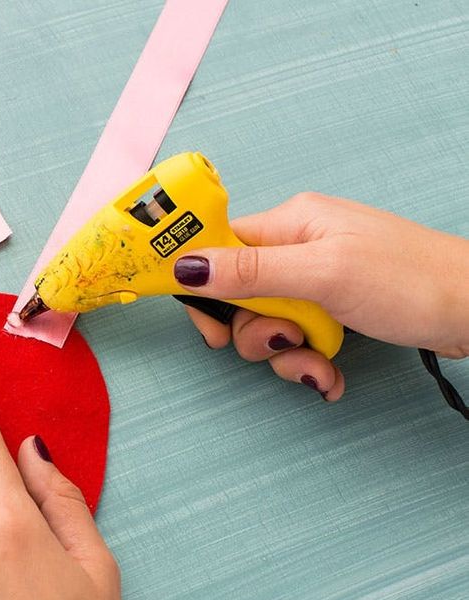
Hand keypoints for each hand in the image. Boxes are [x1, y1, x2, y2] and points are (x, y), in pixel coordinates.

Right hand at [174, 192, 468, 400]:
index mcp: (289, 224)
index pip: (217, 248)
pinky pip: (296, 339)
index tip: (212, 327)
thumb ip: (251, 272)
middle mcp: (296, 248)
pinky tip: (330, 374)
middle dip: (257, 334)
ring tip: (320, 362)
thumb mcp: (324, 275)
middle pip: (238, 297)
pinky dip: (308, 362)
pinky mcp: (332, 307)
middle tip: (289, 341)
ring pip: (266, 326)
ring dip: (287, 355)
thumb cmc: (413, 281)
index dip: (204, 290)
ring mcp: (315, 280)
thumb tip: (186, 267)